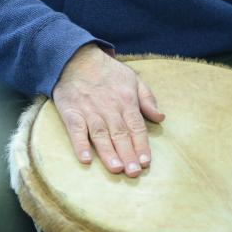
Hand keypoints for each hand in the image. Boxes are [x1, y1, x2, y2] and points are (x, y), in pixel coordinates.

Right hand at [52, 44, 164, 177]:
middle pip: (120, 134)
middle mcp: (109, 108)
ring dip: (108, 153)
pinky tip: (86, 159)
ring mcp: (89, 111)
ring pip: (101, 135)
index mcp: (126, 101)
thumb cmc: (106, 71)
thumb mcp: (133, 79)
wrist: (76, 58)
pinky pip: (76, 131)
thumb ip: (147, 99)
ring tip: (116, 168)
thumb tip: (160, 118)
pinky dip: (80, 144)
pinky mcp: (71, 112)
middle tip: (133, 173)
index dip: (141, 146)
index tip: (146, 163)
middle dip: (128, 154)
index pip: (136, 127)